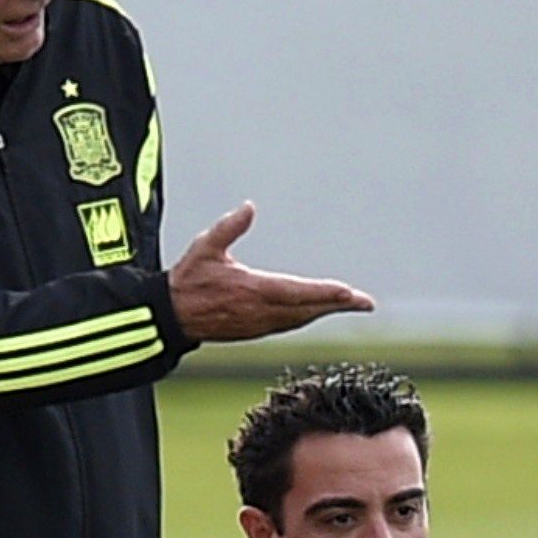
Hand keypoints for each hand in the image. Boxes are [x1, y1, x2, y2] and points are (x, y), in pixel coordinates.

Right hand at [168, 203, 373, 345]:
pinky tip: (322, 310)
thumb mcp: (205, 247)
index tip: (348, 292)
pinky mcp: (258, 330)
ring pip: (303, 318)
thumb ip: (229, 228)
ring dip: (327, 311)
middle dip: (338, 305)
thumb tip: (249, 207)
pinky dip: (310, 316)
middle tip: (366, 303)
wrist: (171, 316)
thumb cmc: (189, 280)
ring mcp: (261, 324)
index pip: (297, 292)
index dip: (324, 293)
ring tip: (352, 303)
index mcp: (252, 290)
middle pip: (308, 309)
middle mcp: (262, 311)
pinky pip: (292, 323)